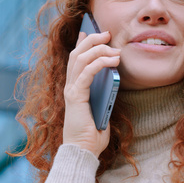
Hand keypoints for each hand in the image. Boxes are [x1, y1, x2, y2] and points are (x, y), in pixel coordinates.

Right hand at [62, 31, 120, 157]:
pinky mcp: (76, 96)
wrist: (83, 151)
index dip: (81, 43)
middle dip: (92, 40)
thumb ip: (103, 93)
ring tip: (113, 46)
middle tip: (107, 34)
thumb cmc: (92, 134)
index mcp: (75, 88)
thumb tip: (112, 78)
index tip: (88, 31)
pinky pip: (87, 73)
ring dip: (98, 49)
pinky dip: (100, 63)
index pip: (76, 59)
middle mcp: (70, 86)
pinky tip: (112, 60)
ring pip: (81, 59)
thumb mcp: (101, 107)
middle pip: (78, 54)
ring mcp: (71, 90)